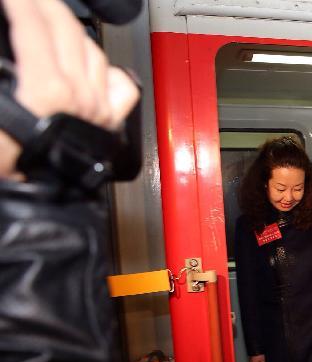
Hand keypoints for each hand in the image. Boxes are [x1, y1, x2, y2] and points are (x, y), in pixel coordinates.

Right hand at [0, 0, 140, 177]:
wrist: (32, 210)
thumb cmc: (12, 168)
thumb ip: (3, 76)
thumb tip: (5, 51)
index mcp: (46, 90)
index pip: (32, 23)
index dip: (18, 2)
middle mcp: (80, 97)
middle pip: (65, 28)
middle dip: (42, 3)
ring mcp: (98, 110)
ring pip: (92, 50)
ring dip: (69, 26)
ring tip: (49, 15)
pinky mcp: (107, 124)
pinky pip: (119, 85)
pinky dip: (105, 66)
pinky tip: (91, 59)